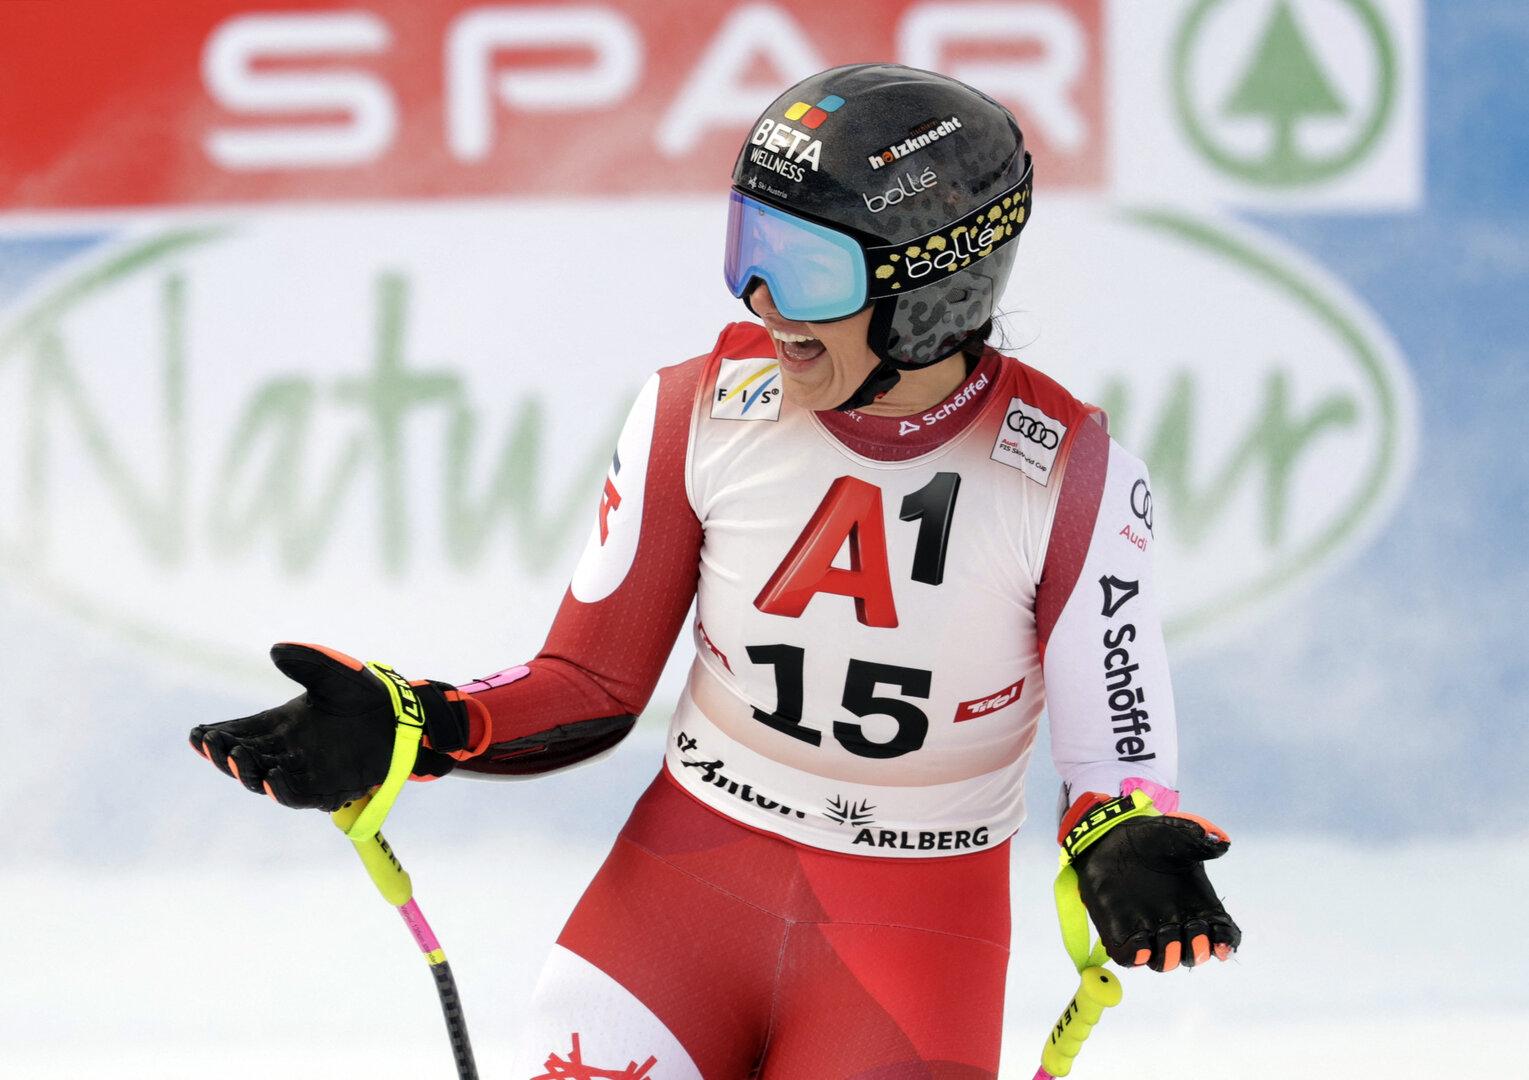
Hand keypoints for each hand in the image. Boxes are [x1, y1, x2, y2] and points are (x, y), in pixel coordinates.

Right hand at [188, 643, 477, 811]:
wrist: (402, 716)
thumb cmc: (364, 693)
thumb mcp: (334, 671)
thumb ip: (307, 660)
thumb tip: (276, 650)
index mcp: (277, 725)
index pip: (236, 733)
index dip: (214, 736)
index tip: (197, 733)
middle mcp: (284, 751)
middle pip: (242, 760)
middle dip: (222, 755)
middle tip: (213, 743)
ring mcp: (303, 771)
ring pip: (263, 780)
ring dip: (246, 772)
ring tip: (237, 757)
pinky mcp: (326, 787)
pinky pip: (297, 795)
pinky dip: (281, 790)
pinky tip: (270, 777)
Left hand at [1065, 794, 1241, 971]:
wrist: (1113, 836)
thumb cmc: (1150, 838)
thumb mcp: (1176, 834)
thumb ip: (1199, 838)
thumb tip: (1220, 841)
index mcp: (1198, 906)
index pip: (1222, 935)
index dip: (1226, 943)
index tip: (1222, 942)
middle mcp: (1176, 922)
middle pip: (1194, 954)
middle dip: (1197, 950)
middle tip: (1192, 929)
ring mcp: (1148, 929)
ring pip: (1164, 961)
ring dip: (1169, 955)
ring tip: (1166, 932)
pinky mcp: (1120, 930)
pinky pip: (1130, 957)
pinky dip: (1137, 956)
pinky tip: (1140, 940)